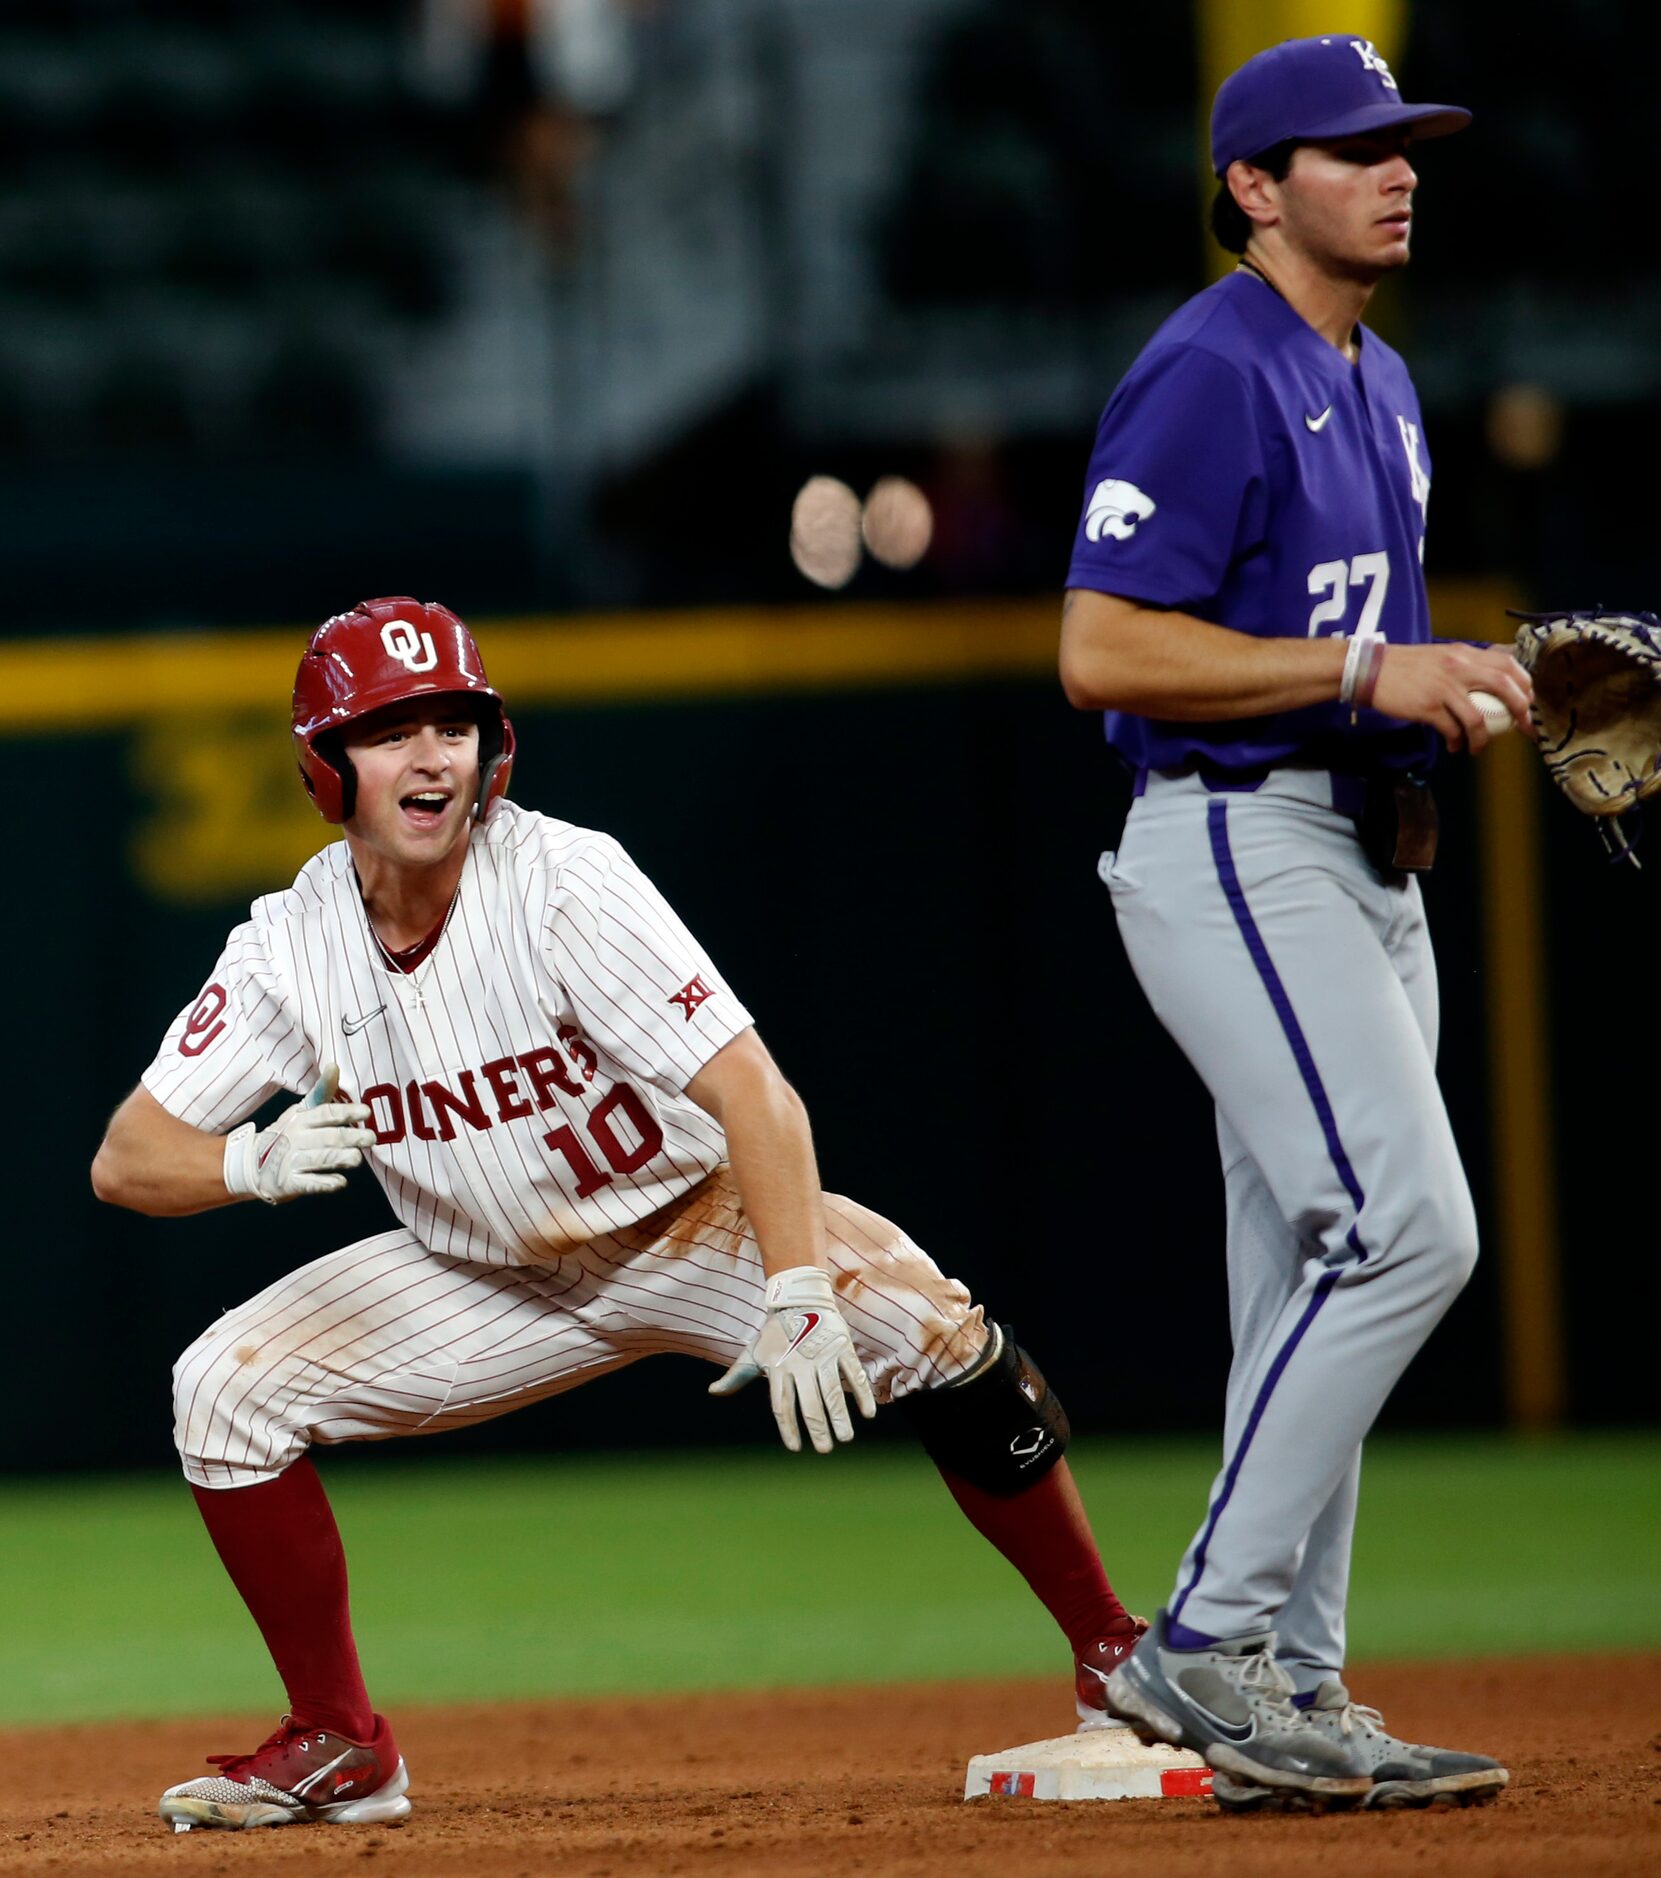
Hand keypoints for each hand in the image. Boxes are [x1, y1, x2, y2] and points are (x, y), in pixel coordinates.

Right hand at [222, 1065, 375, 1204]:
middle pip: (327, 1137)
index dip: (346, 1111)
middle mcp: (297, 1139)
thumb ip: (322, 1092)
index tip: (366, 1112)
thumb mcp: (301, 1110)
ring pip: (320, 1159)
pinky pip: (309, 1184)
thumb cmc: (287, 1133)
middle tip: (371, 1137)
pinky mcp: (290, 1183)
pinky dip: (325, 1183)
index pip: (326, 1113)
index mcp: (301, 1119)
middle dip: (351, 1137)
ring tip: (357, 1159)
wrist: (251, 1164)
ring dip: (340, 1158)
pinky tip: (340, 1182)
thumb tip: (334, 1065)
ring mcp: (292, 1162)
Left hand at [708, 1265, 877, 1453]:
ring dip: (840, 1417)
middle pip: (810, 1404)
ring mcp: (822, 1355)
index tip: (795, 1448)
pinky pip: (853, 1373)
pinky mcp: (841, 1345)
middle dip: (818, 1430)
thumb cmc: (774, 1331)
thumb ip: (736, 1376)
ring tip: (845, 1438)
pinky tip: (867, 1413)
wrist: (799, 1297)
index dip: (788, 1429)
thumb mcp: (753, 1353)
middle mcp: (800, 1365)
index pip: (782, 1406)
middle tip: (825, 1449)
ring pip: (832, 1392)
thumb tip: (712, 1391)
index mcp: (778, 1369)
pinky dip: (861, 1392)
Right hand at [1369, 642, 1533, 752]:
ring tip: (1478, 747)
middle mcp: (1458, 667)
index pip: (1507, 664)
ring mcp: (1443, 688)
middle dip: (1521, 710)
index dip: (1525, 684)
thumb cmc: (1405, 666)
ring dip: (1483, 738)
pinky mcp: (1427, 707)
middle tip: (1525, 727)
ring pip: (1478, 718)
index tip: (1528, 701)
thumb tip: (1490, 683)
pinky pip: (1452, 730)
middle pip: (1504, 686)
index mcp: (1464, 653)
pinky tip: (1455, 746)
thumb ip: (1465, 665)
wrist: (1371, 670)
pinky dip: (1457, 741)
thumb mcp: (1441, 655)